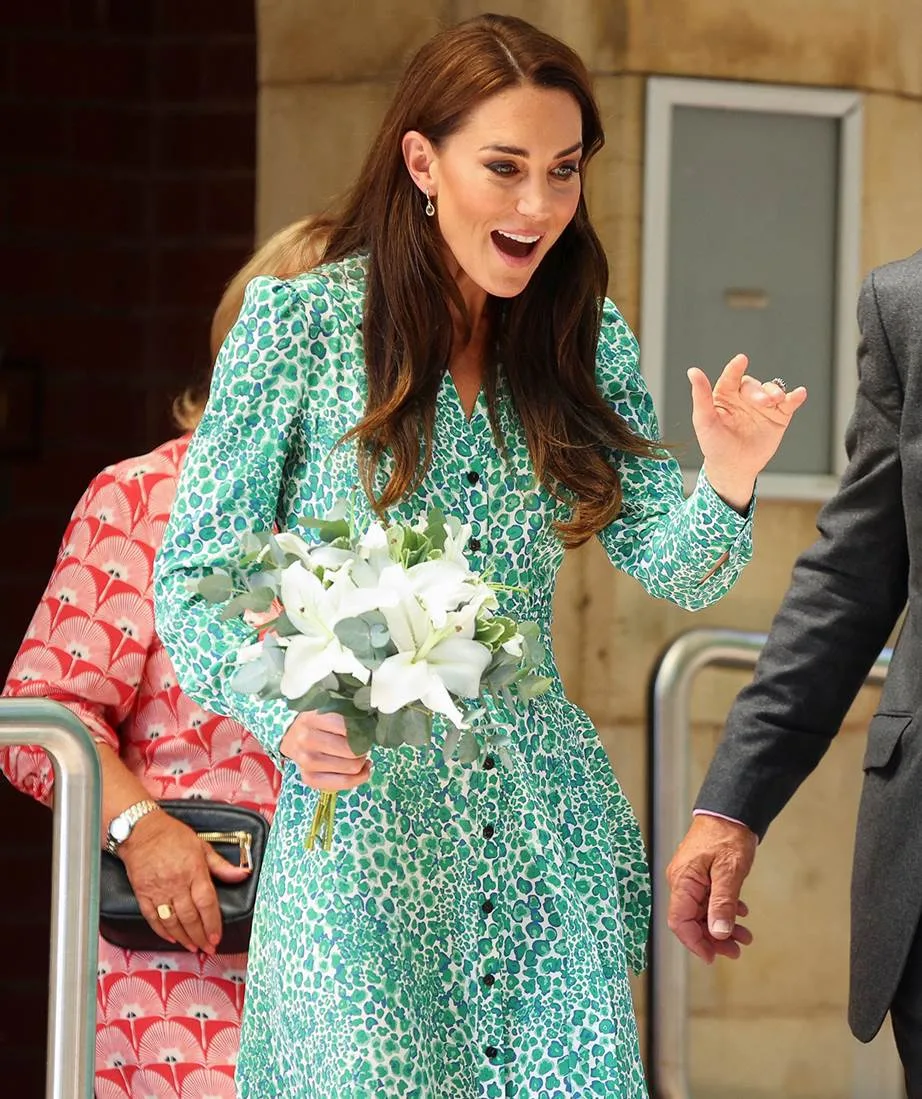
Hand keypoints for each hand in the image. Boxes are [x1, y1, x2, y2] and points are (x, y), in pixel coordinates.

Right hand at [119, 811, 250, 953]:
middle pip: (190, 916)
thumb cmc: (173, 836)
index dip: (213, 923)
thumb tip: (243, 874)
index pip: (207, 902)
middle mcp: (177, 883)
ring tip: (193, 947)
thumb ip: (222, 865)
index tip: (217, 937)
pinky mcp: (143, 894)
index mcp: (194, 871)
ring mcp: (158, 890)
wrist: (141, 831)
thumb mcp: (202, 846)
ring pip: (172, 921)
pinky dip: (162, 931)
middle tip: (207, 948)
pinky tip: (171, 938)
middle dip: (200, 936)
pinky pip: (153, 918)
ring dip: (184, 937)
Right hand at [280, 711, 370, 791]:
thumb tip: (371, 725)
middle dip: (364, 747)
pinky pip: (343, 783)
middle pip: (352, 750)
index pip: (348, 728)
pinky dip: (359, 778)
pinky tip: (362, 770)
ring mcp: (306, 762)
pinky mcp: (309, 778)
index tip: (364, 729)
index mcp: (312, 719)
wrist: (291, 737)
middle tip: (363, 743)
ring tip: (361, 755)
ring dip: (362, 762)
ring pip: (351, 767)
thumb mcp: (327, 710)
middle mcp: (307, 740)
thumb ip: (346, 714)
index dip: (363, 730)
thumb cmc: (316, 723)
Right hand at [666, 814, 757, 962]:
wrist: (731, 810)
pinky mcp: (700, 874)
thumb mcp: (729, 872)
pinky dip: (723, 911)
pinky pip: (707, 900)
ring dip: (721, 927)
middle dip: (713, 939)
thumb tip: (718, 933)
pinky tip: (740, 913)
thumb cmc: (728, 836)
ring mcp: (690, 878)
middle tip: (737, 949)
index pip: (679, 922)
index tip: (714, 957)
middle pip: (690, 921)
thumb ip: (723, 903)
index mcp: (683, 881)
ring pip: (701, 912)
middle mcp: (681, 881)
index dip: (696, 943)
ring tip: (745, 936)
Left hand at [688, 356, 807, 510]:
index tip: (741, 360)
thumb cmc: (715, 445)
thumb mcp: (704, 421)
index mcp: (725, 395)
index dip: (735, 368)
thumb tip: (693, 371)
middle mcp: (744, 397)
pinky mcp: (779, 416)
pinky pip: (789, 403)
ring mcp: (763, 406)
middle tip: (764, 402)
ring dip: (776, 392)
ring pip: (772, 390)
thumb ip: (700, 396)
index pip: (731, 377)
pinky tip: (800, 394)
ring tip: (776, 401)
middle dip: (759, 392)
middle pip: (753, 386)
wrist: (734, 468)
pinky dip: (795, 397)